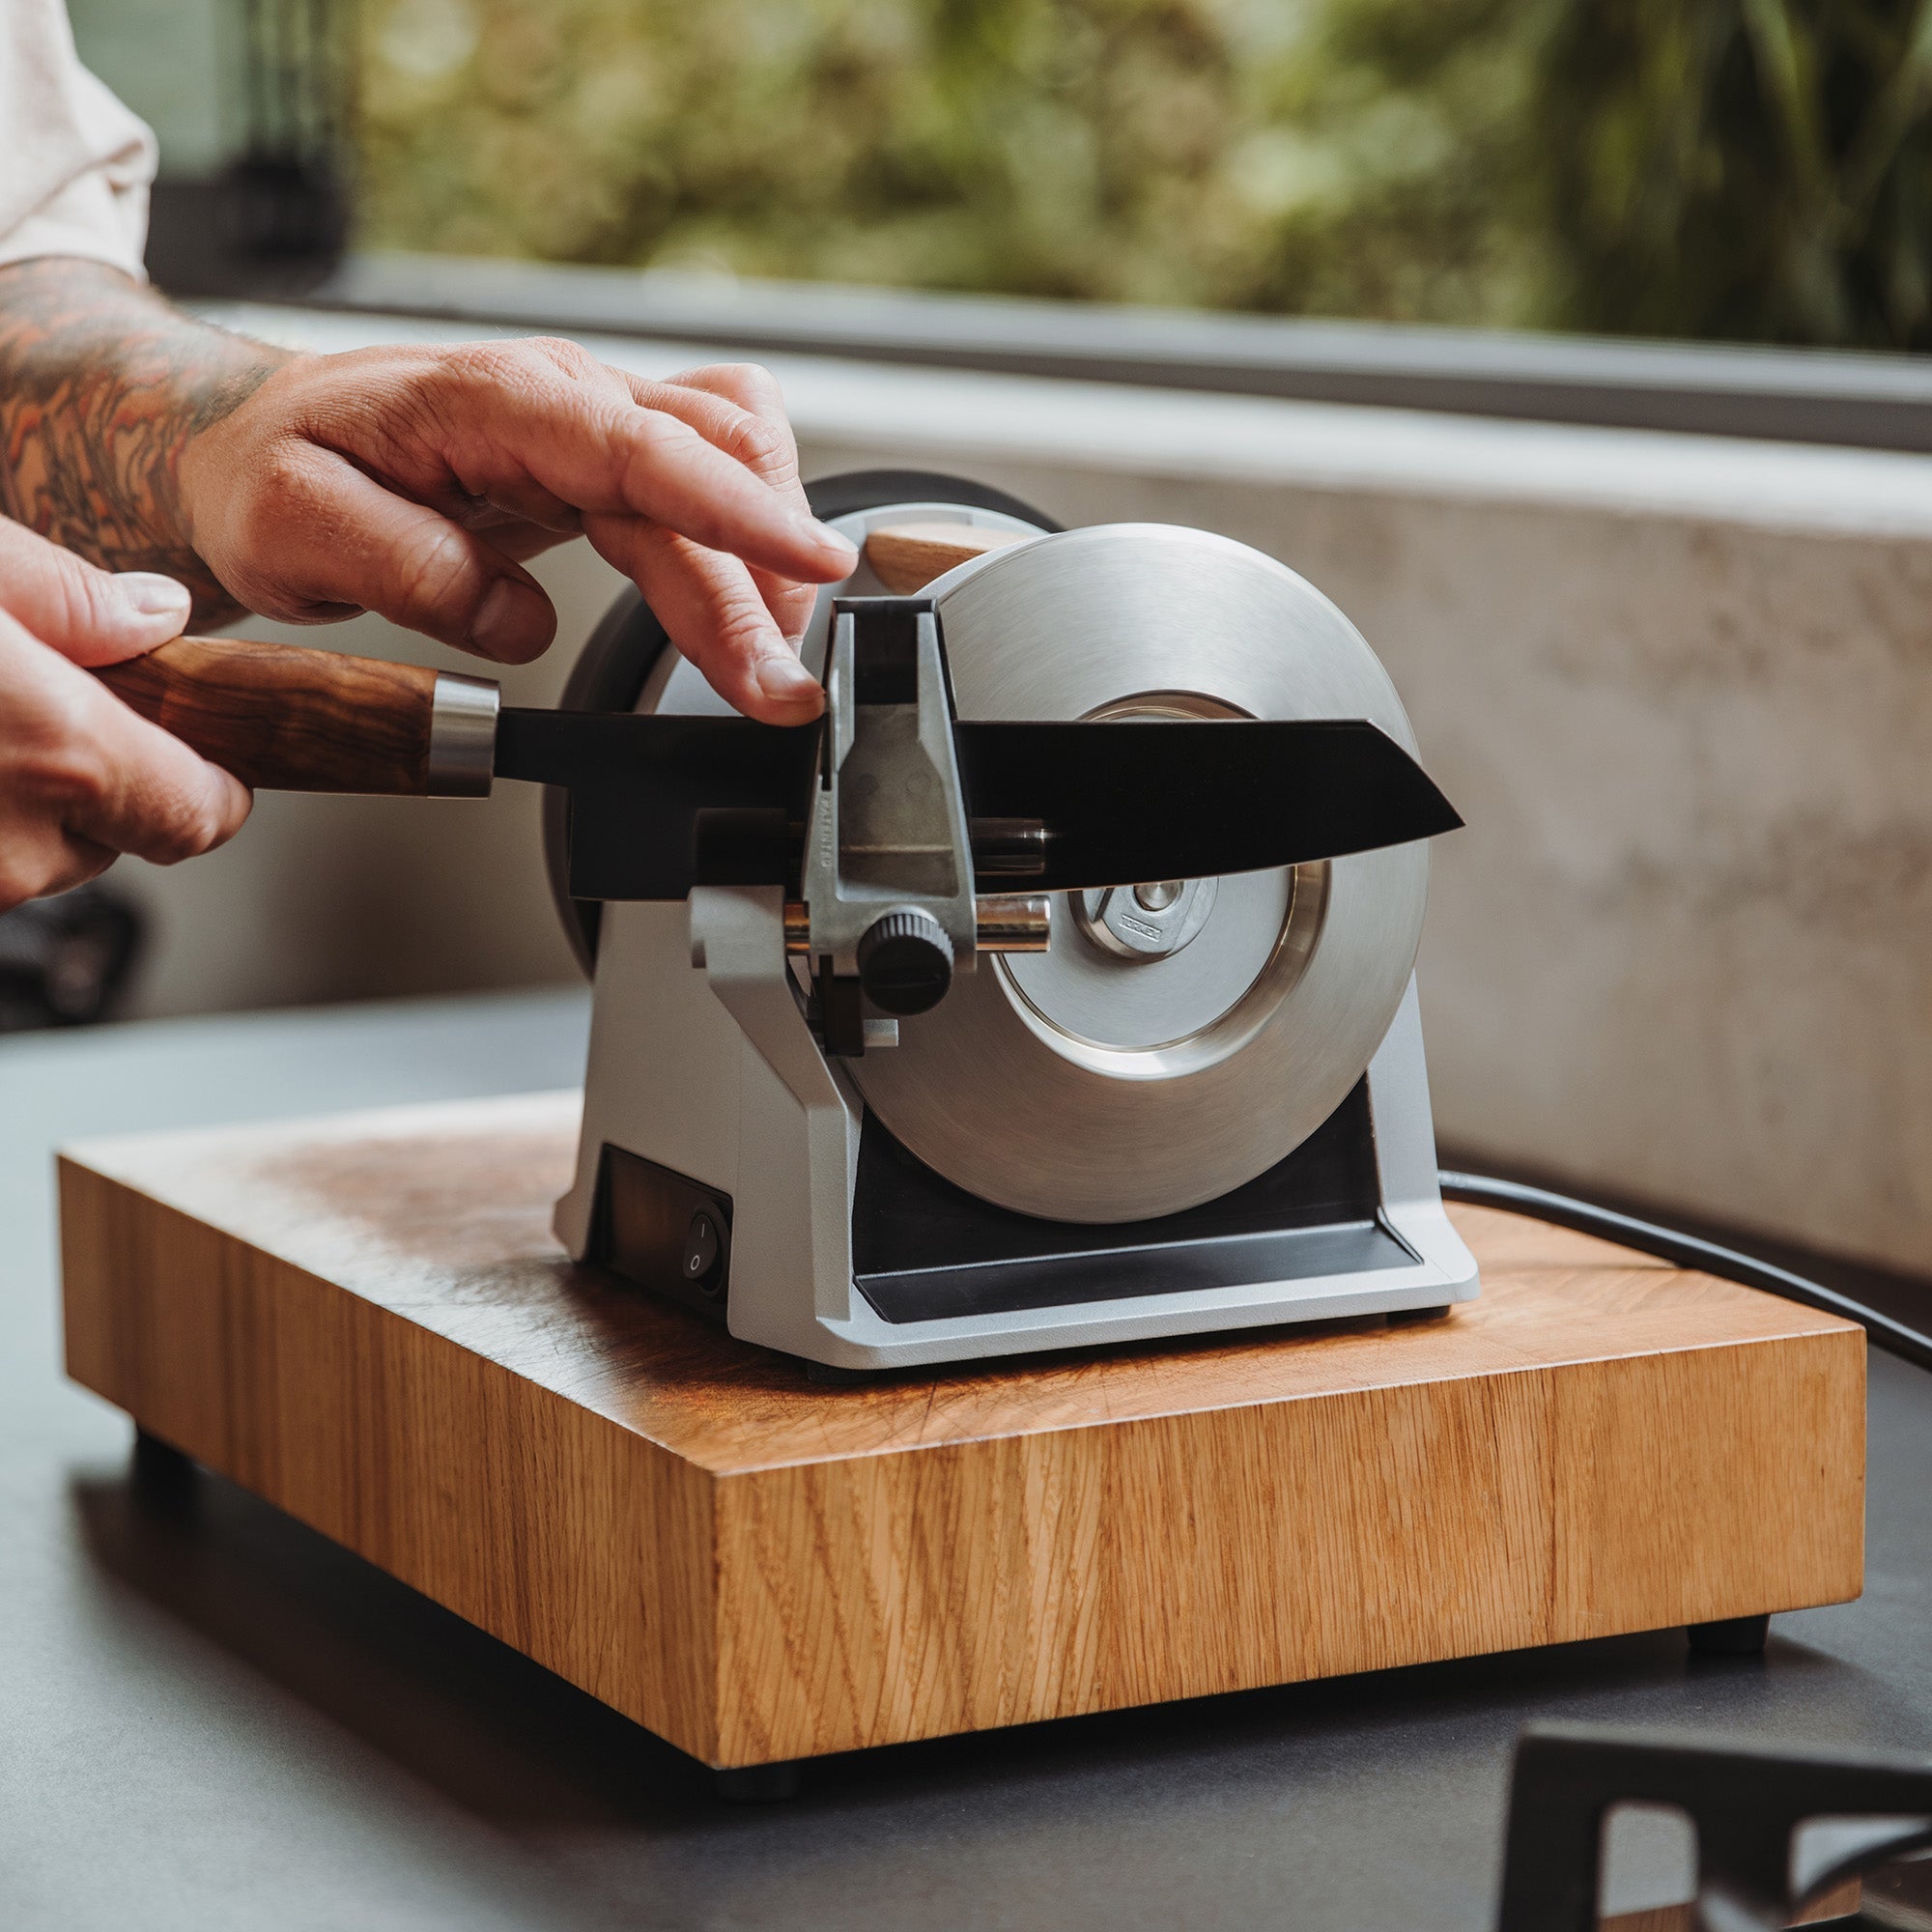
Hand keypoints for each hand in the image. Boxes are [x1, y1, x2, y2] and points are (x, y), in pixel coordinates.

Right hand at [0, 519, 249, 910]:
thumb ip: (68, 599)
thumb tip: (154, 614)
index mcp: (58, 757)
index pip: (200, 816)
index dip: (212, 785)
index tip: (212, 758)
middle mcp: (10, 848)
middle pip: (112, 833)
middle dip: (96, 776)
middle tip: (44, 701)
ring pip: (29, 851)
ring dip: (20, 795)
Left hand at [178, 343, 853, 721]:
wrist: (257, 442)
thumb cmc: (272, 473)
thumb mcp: (291, 525)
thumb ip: (410, 569)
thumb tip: (518, 619)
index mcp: (496, 401)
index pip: (647, 450)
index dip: (739, 511)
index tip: (811, 568)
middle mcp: (563, 396)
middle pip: (710, 471)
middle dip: (762, 588)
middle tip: (779, 697)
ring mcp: (594, 419)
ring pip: (730, 462)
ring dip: (764, 562)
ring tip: (768, 660)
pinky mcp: (609, 452)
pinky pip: (710, 469)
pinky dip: (747, 530)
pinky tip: (749, 595)